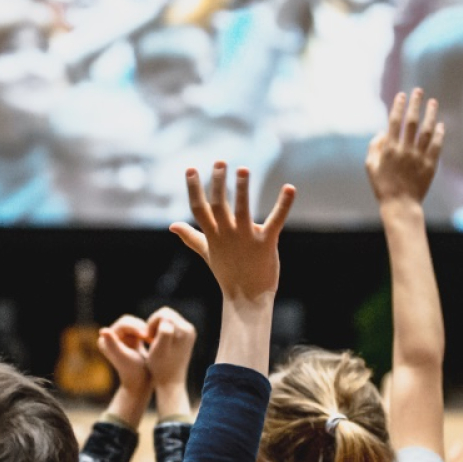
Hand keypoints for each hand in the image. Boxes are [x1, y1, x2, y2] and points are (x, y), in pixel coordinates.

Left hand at [98, 314, 152, 393]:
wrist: (142, 383)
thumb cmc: (134, 373)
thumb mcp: (124, 357)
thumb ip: (113, 345)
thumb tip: (103, 331)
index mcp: (105, 340)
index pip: (123, 324)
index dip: (135, 327)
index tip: (146, 335)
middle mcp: (110, 338)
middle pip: (128, 322)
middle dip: (140, 327)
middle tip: (150, 337)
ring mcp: (120, 338)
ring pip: (135, 324)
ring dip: (145, 329)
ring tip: (152, 339)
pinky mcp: (129, 340)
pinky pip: (139, 329)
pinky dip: (147, 332)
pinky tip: (152, 340)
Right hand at [145, 306, 196, 388]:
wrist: (171, 382)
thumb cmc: (161, 367)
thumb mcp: (159, 350)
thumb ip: (164, 332)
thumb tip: (167, 319)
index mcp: (184, 330)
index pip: (163, 313)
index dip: (151, 323)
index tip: (147, 337)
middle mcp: (189, 329)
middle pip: (167, 314)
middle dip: (155, 324)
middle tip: (149, 339)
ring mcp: (189, 332)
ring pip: (167, 320)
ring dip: (157, 328)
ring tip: (153, 342)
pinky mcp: (186, 336)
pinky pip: (170, 326)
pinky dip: (161, 331)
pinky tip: (158, 343)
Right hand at [170, 163, 294, 303]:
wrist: (248, 299)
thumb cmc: (228, 274)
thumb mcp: (207, 252)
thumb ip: (191, 237)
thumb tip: (173, 225)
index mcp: (213, 235)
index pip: (199, 209)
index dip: (193, 188)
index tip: (190, 169)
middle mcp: (227, 235)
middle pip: (218, 205)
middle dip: (218, 183)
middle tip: (220, 162)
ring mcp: (246, 238)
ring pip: (242, 209)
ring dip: (242, 189)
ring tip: (243, 169)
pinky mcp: (266, 242)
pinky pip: (275, 220)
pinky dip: (284, 203)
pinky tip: (290, 187)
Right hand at [366, 89, 444, 204]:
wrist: (400, 205)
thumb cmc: (382, 186)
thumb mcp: (370, 167)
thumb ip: (374, 147)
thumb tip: (382, 132)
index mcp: (390, 149)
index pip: (395, 122)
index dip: (398, 106)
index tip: (402, 95)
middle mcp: (405, 150)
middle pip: (412, 122)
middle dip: (415, 104)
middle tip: (419, 91)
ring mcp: (419, 157)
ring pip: (426, 131)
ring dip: (430, 114)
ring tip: (433, 102)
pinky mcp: (430, 165)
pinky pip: (436, 146)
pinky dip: (439, 134)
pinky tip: (440, 124)